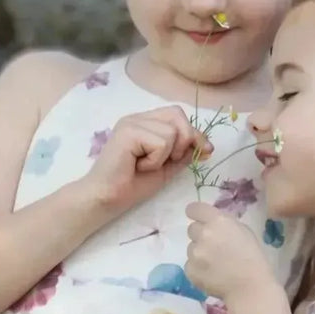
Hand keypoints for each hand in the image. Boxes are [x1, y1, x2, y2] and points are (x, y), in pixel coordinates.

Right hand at [83, 107, 208, 217]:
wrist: (107, 198)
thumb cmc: (132, 186)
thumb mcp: (166, 168)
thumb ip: (182, 154)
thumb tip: (206, 146)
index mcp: (145, 123)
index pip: (177, 116)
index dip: (195, 132)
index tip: (207, 150)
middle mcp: (138, 118)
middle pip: (177, 115)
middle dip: (185, 140)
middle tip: (170, 161)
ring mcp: (132, 122)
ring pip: (171, 132)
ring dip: (166, 156)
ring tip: (146, 166)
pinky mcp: (128, 131)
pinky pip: (161, 142)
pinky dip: (156, 160)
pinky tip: (139, 166)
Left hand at [185, 202, 269, 301]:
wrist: (249, 286)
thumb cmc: (252, 257)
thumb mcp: (243, 231)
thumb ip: (224, 223)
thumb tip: (210, 222)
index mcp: (218, 221)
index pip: (194, 209)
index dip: (196, 213)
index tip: (199, 219)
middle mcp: (203, 234)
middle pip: (192, 229)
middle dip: (200, 235)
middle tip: (213, 246)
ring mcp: (194, 253)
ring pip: (190, 248)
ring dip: (199, 252)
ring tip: (215, 263)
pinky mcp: (190, 270)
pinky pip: (189, 264)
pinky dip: (198, 268)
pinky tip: (212, 273)